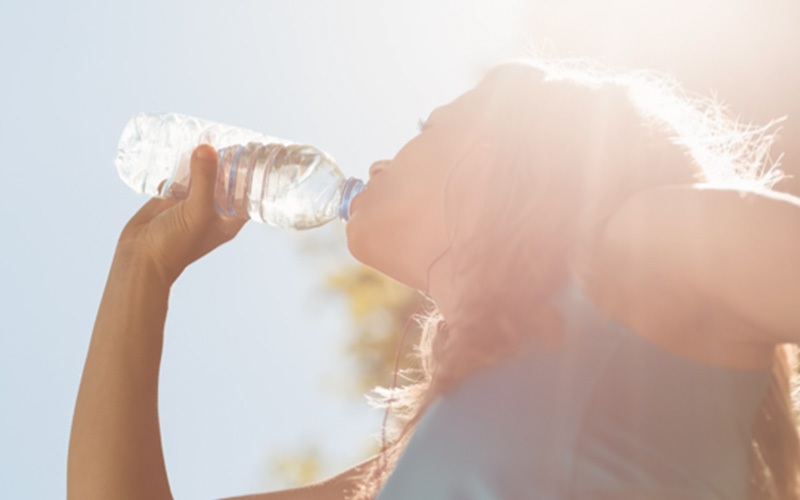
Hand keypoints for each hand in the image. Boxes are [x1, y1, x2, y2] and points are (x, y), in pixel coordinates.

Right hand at [115, 144, 246, 285]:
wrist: (140, 257)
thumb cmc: (175, 243)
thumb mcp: (197, 211)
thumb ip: (204, 180)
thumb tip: (208, 148)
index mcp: (229, 218)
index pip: (249, 192)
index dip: (253, 174)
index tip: (255, 151)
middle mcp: (213, 210)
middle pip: (226, 181)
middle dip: (228, 161)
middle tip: (230, 136)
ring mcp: (192, 204)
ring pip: (203, 177)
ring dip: (204, 160)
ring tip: (207, 135)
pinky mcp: (171, 199)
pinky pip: (181, 177)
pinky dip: (182, 165)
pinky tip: (182, 146)